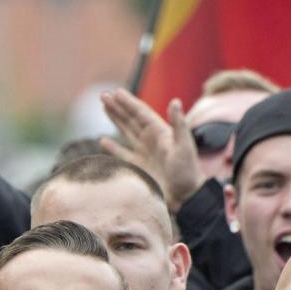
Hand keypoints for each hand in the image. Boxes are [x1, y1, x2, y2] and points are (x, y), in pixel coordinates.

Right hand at [100, 88, 205, 210]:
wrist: (186, 197)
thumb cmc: (188, 171)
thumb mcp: (184, 146)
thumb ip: (179, 124)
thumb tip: (175, 101)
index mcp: (160, 132)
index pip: (141, 113)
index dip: (128, 102)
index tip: (115, 92)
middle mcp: (150, 139)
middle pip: (130, 119)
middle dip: (117, 107)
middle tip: (103, 95)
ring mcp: (144, 153)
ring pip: (125, 132)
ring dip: (115, 120)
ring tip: (104, 108)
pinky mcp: (139, 167)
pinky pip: (122, 154)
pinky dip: (112, 148)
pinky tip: (102, 141)